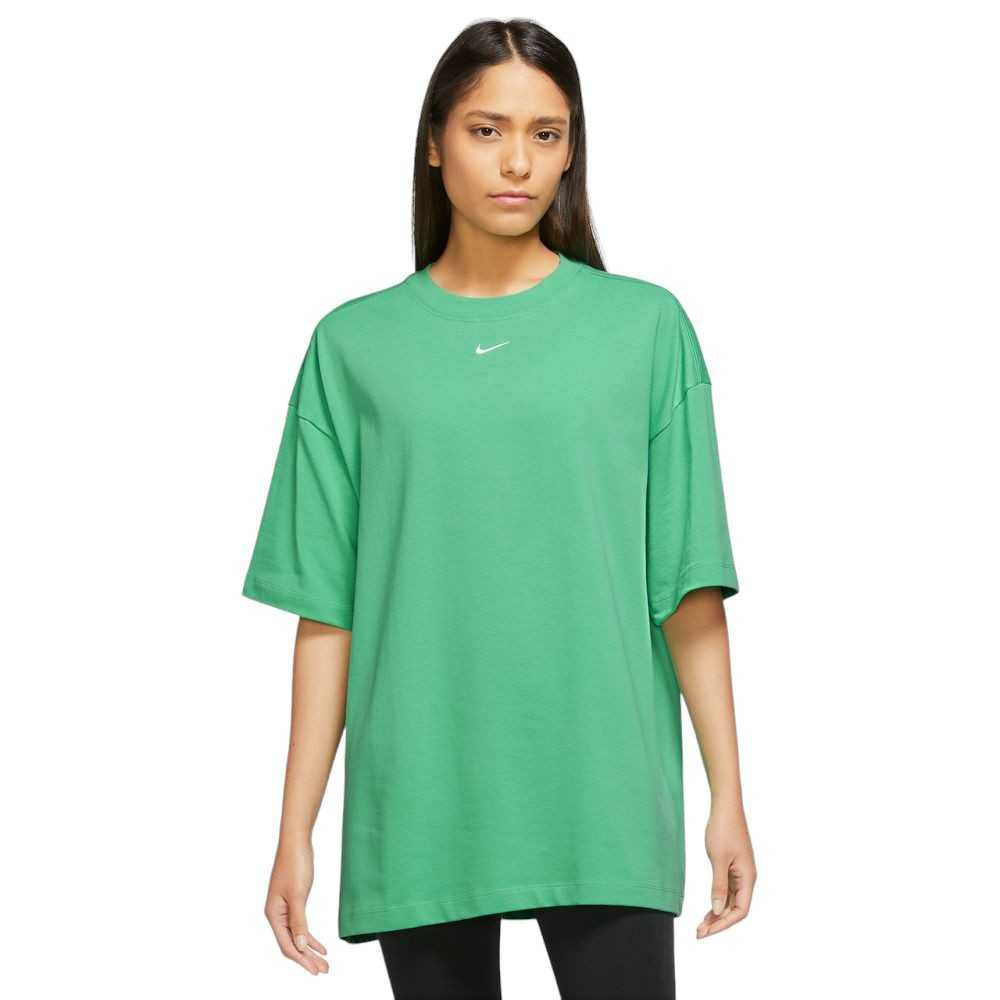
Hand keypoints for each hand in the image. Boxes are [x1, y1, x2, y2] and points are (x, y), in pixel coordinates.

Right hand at [264, 837, 329, 973]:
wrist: (296, 841)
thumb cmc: (295, 864)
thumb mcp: (298, 894)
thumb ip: (298, 921)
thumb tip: (301, 945)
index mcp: (273, 914)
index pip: (287, 945)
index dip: (302, 960)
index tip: (317, 970)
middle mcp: (276, 914)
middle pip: (292, 944)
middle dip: (307, 959)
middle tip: (324, 970)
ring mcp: (284, 908)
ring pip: (297, 936)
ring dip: (310, 950)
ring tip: (324, 961)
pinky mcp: (293, 902)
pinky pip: (300, 925)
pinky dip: (310, 937)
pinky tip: (319, 945)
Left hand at [696, 801, 755, 938]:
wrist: (725, 806)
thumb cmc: (723, 829)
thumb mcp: (718, 859)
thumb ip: (718, 886)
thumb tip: (717, 910)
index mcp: (748, 878)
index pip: (740, 911)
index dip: (724, 924)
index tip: (707, 930)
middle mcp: (747, 878)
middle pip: (736, 909)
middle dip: (718, 922)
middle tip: (699, 933)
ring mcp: (740, 873)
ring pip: (731, 901)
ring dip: (717, 914)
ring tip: (701, 925)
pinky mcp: (733, 867)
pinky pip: (727, 890)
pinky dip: (717, 901)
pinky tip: (708, 909)